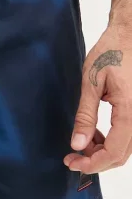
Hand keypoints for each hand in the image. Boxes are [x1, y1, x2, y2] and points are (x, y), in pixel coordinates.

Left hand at [64, 23, 131, 173]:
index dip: (93, 163)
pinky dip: (112, 140)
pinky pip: (128, 136)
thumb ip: (85, 115)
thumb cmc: (111, 52)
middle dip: (96, 161)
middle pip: (121, 155)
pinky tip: (96, 133)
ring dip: (103, 151)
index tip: (72, 162)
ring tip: (82, 143)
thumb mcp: (92, 82)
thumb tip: (77, 144)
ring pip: (126, 148)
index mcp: (130, 111)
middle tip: (72, 157)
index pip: (114, 151)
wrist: (129, 35)